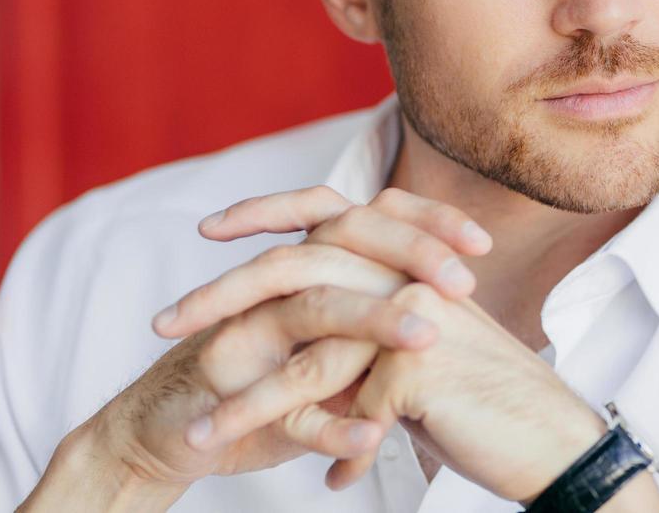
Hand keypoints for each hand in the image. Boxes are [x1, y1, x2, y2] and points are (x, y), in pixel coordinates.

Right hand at [25, 185, 492, 505]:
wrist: (176, 430)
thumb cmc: (267, 381)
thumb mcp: (330, 345)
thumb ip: (378, 319)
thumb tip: (454, 309)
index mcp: (309, 263)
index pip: (371, 217)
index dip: (427, 223)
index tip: (482, 245)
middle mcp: (277, 283)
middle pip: (344, 238)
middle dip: (409, 255)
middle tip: (464, 286)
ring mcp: (248, 330)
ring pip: (314, 309)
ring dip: (372, 321)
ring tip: (427, 338)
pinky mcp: (226, 386)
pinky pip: (284, 403)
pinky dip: (328, 427)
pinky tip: (369, 440)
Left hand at [179, 187, 609, 500]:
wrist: (552, 439)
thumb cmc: (486, 402)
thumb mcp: (420, 354)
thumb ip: (370, 335)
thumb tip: (315, 349)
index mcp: (406, 261)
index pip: (327, 213)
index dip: (267, 213)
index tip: (211, 228)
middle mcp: (408, 275)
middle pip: (297, 267)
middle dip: (222, 295)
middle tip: (164, 323)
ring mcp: (413, 318)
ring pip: (308, 354)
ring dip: (246, 400)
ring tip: (196, 433)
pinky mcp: (418, 368)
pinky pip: (347, 415)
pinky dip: (325, 454)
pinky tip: (327, 483)